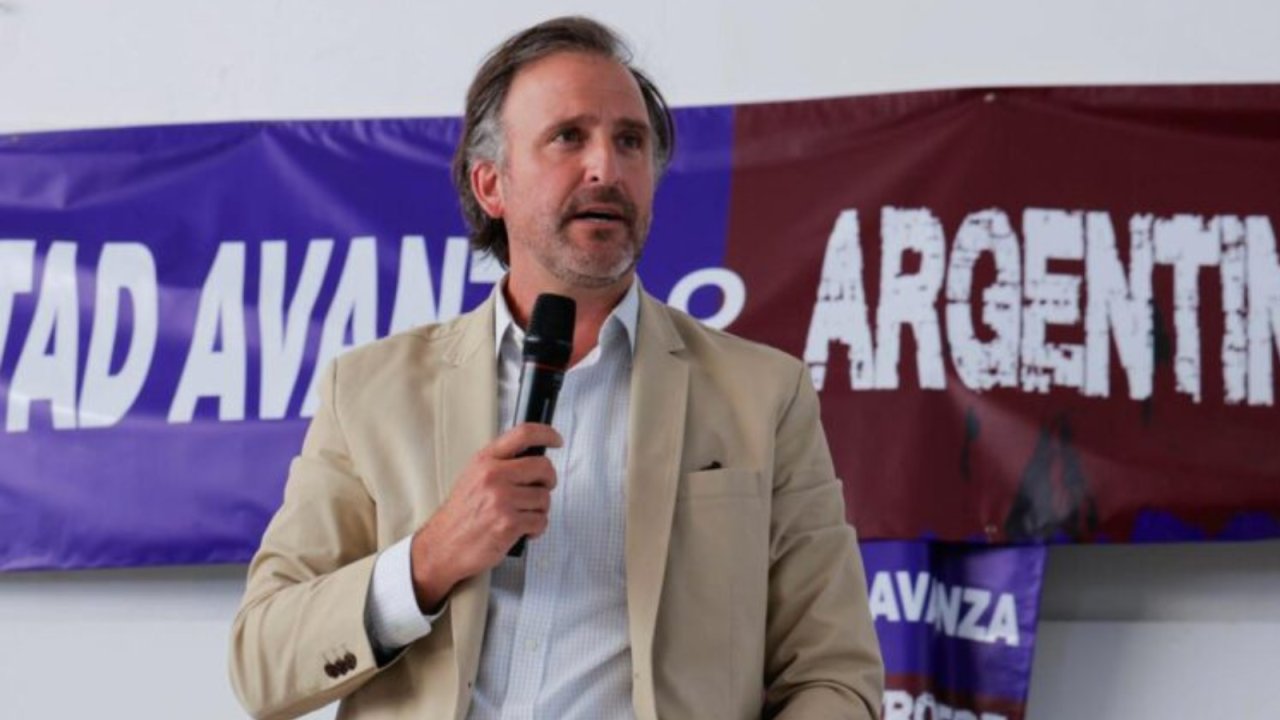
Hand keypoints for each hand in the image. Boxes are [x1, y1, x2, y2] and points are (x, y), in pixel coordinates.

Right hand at [409, 422, 560, 612]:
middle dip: (548, 481)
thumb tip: (533, 459)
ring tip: (522, 515)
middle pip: (543, 467)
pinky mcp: (508, 524)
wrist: (442, 546)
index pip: (523, 434)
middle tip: (542, 489)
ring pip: (544, 498)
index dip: (546, 434)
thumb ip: (500, 464)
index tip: (556, 440)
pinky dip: (536, 528)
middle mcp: (493, 476)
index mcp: (485, 461)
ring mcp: (501, 500)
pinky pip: (540, 521)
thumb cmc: (460, 515)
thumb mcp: (473, 477)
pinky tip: (521, 530)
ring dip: (539, 510)